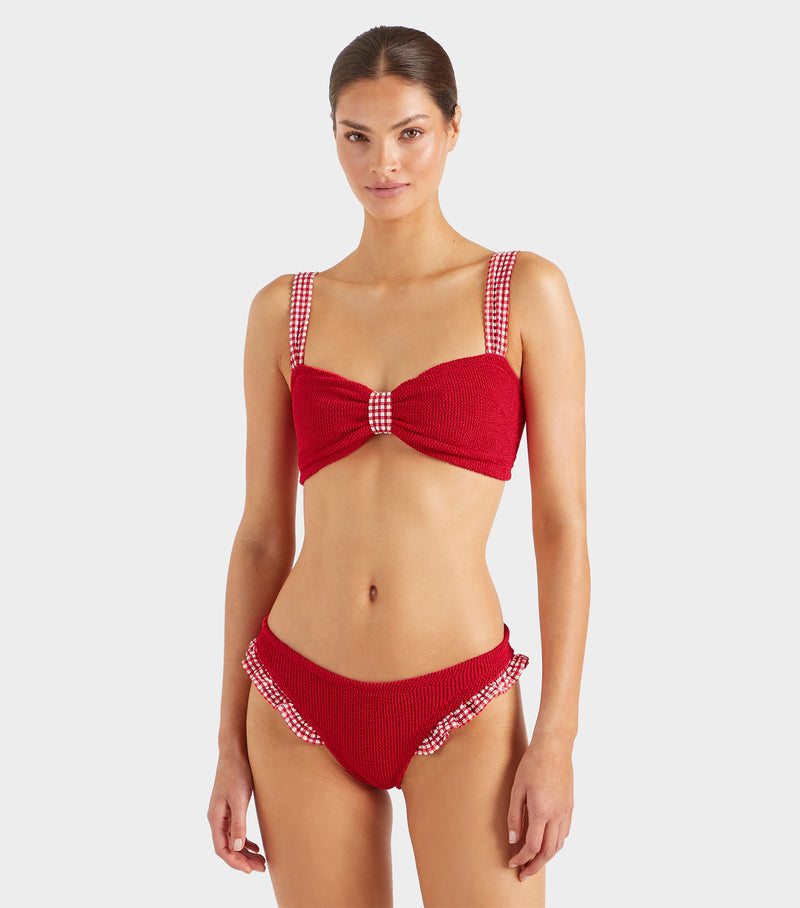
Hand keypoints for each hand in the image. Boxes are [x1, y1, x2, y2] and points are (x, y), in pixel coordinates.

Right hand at [207, 751, 266, 873]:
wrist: (234, 751)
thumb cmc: (237, 772)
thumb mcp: (240, 798)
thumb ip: (238, 823)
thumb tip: (237, 847)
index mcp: (215, 818)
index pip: (222, 849)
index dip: (235, 862)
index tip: (250, 870)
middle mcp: (216, 818)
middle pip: (227, 847)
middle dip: (243, 860)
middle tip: (261, 868)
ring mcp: (222, 813)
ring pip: (231, 840)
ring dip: (245, 852)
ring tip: (261, 861)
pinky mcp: (229, 807)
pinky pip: (234, 831)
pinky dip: (244, 841)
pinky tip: (256, 846)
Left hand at [506, 736, 573, 880]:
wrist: (554, 747)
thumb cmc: (532, 764)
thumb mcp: (517, 789)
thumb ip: (514, 815)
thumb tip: (513, 839)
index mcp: (541, 811)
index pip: (532, 846)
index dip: (521, 858)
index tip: (512, 862)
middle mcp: (556, 815)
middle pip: (548, 851)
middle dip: (535, 865)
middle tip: (524, 873)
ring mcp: (566, 811)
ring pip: (559, 845)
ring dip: (546, 857)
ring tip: (534, 862)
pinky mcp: (570, 806)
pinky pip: (565, 832)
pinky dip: (556, 844)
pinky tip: (547, 843)